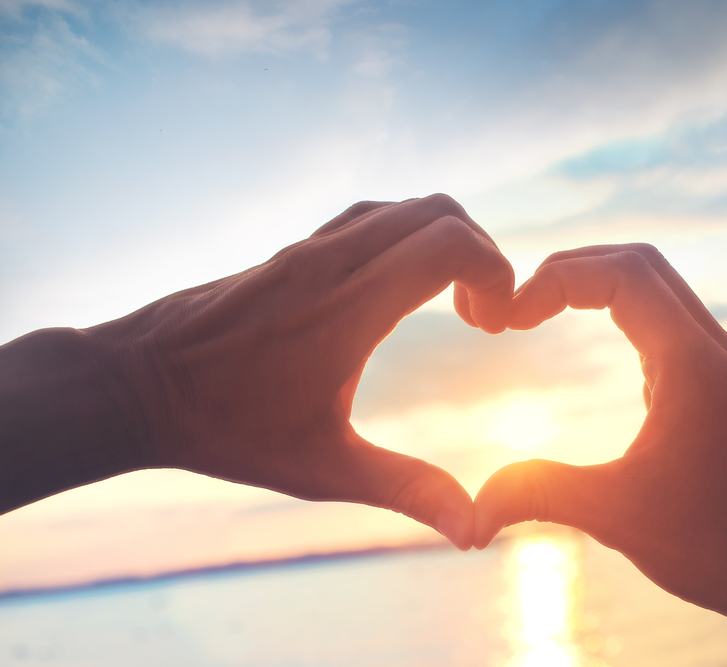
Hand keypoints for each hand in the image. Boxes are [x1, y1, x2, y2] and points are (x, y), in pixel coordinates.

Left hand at [86, 195, 513, 548]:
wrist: (133, 384)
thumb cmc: (224, 428)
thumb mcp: (322, 469)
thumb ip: (406, 490)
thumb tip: (474, 531)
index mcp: (349, 307)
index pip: (448, 241)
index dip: (495, 270)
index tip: (494, 324)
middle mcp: (332, 262)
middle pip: (438, 210)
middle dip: (481, 253)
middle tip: (481, 316)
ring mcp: (309, 249)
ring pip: (403, 207)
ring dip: (444, 241)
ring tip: (450, 303)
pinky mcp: (292, 251)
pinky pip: (368, 218)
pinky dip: (406, 238)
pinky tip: (396, 293)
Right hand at [473, 245, 726, 664]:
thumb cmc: (714, 548)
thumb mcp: (614, 515)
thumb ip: (537, 495)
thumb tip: (470, 509)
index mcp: (692, 366)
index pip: (623, 275)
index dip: (557, 278)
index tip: (510, 316)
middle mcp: (714, 351)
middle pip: (641, 264)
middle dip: (573, 269)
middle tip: (521, 303)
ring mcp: (722, 366)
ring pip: (659, 287)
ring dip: (600, 284)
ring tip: (545, 310)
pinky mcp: (720, 386)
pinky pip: (670, 320)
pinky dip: (624, 310)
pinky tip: (598, 343)